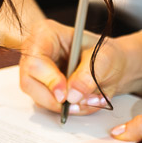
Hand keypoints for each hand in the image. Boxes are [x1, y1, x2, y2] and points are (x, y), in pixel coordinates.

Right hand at [19, 19, 141, 114]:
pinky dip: (67, 108)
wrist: (113, 66)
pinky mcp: (42, 88)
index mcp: (47, 33)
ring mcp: (37, 72)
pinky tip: (82, 100)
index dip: (48, 80)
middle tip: (75, 103)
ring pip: (37, 97)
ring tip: (87, 98)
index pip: (35, 59)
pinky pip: (47, 105)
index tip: (64, 95)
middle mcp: (37, 52)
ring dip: (63, 105)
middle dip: (53, 98)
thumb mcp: (105, 58)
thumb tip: (72, 94)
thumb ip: (89, 74)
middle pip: (29, 82)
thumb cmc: (107, 54)